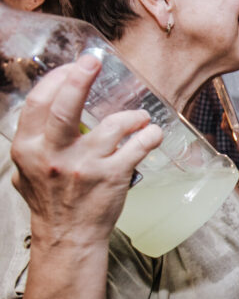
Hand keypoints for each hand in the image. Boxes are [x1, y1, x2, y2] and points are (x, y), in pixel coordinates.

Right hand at [11, 55, 162, 246]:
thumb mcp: (26, 171)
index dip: (56, 80)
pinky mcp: (111, 177)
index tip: (74, 67)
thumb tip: (43, 108)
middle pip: (64, 107)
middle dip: (79, 78)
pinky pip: (136, 147)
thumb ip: (33, 142)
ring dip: (131, 116)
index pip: (38, 103)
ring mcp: (84, 166)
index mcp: (29, 148)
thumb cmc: (51, 201)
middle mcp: (53, 154)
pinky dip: (149, 135)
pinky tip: (152, 132)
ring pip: (111, 126)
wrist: (69, 237)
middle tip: (93, 62)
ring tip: (140, 117)